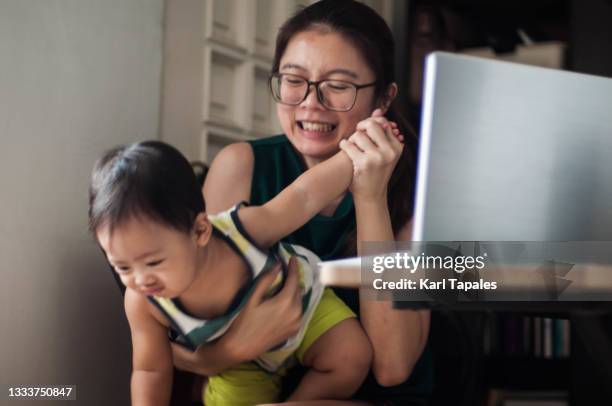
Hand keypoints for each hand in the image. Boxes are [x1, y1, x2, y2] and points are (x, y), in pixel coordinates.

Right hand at [170, 257, 302, 374]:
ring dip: (295, 291)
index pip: (294, 279)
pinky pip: (299, 311)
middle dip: (294, 278)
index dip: (294, 267)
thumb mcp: (253, 298)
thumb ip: (266, 280)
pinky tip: (286, 300)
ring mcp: (297, 323)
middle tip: (288, 269)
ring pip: (300, 301)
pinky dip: (295, 303)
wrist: (242, 347)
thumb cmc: (244, 321)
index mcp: (286, 302)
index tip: (293, 258)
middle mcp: (296, 312)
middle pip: (298, 290)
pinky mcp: (295, 330)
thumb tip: (278, 265)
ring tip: (286, 283)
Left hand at [339, 108, 403, 200]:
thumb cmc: (376, 171)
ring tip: (351, 145)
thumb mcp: (384, 152)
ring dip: (352, 138)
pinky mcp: (364, 163)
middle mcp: (390, 152)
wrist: (371, 195)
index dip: (371, 123)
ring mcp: (377, 158)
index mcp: (397, 147)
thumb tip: (377, 110)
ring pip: (359, 135)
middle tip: (357, 132)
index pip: (383, 123)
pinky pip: (349, 144)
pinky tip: (344, 148)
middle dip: (362, 126)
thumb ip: (381, 132)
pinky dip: (344, 145)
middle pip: (372, 125)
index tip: (365, 130)